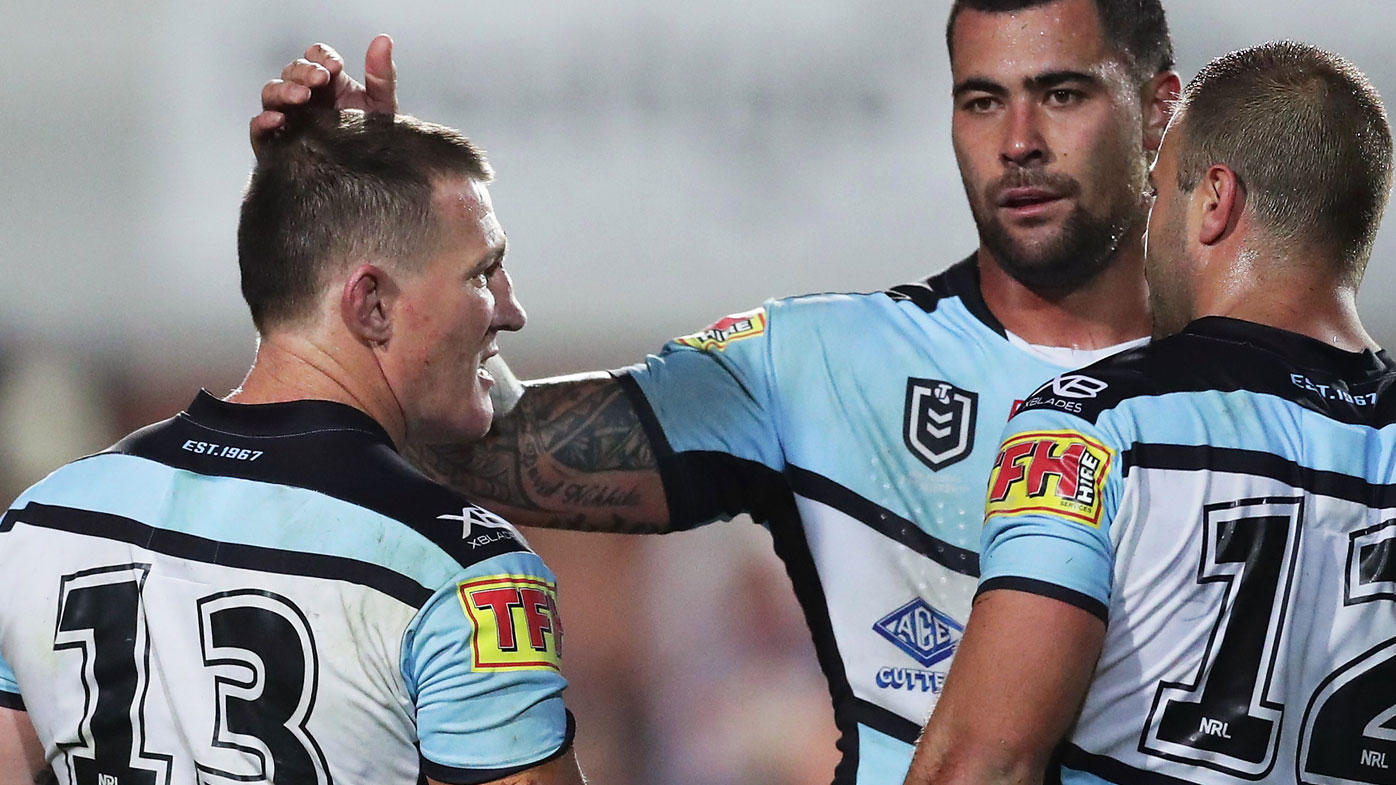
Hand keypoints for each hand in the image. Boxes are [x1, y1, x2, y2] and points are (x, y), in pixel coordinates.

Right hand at [249, 34, 398, 157]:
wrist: (366, 186)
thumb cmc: (370, 146)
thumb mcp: (380, 106)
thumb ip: (380, 75)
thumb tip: (383, 41)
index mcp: (328, 86)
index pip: (315, 58)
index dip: (321, 57)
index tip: (334, 66)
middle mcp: (305, 99)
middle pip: (291, 72)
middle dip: (303, 71)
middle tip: (320, 79)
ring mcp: (289, 120)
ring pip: (271, 94)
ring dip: (284, 90)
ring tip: (302, 96)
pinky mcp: (275, 146)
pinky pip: (258, 130)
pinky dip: (263, 122)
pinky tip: (277, 120)